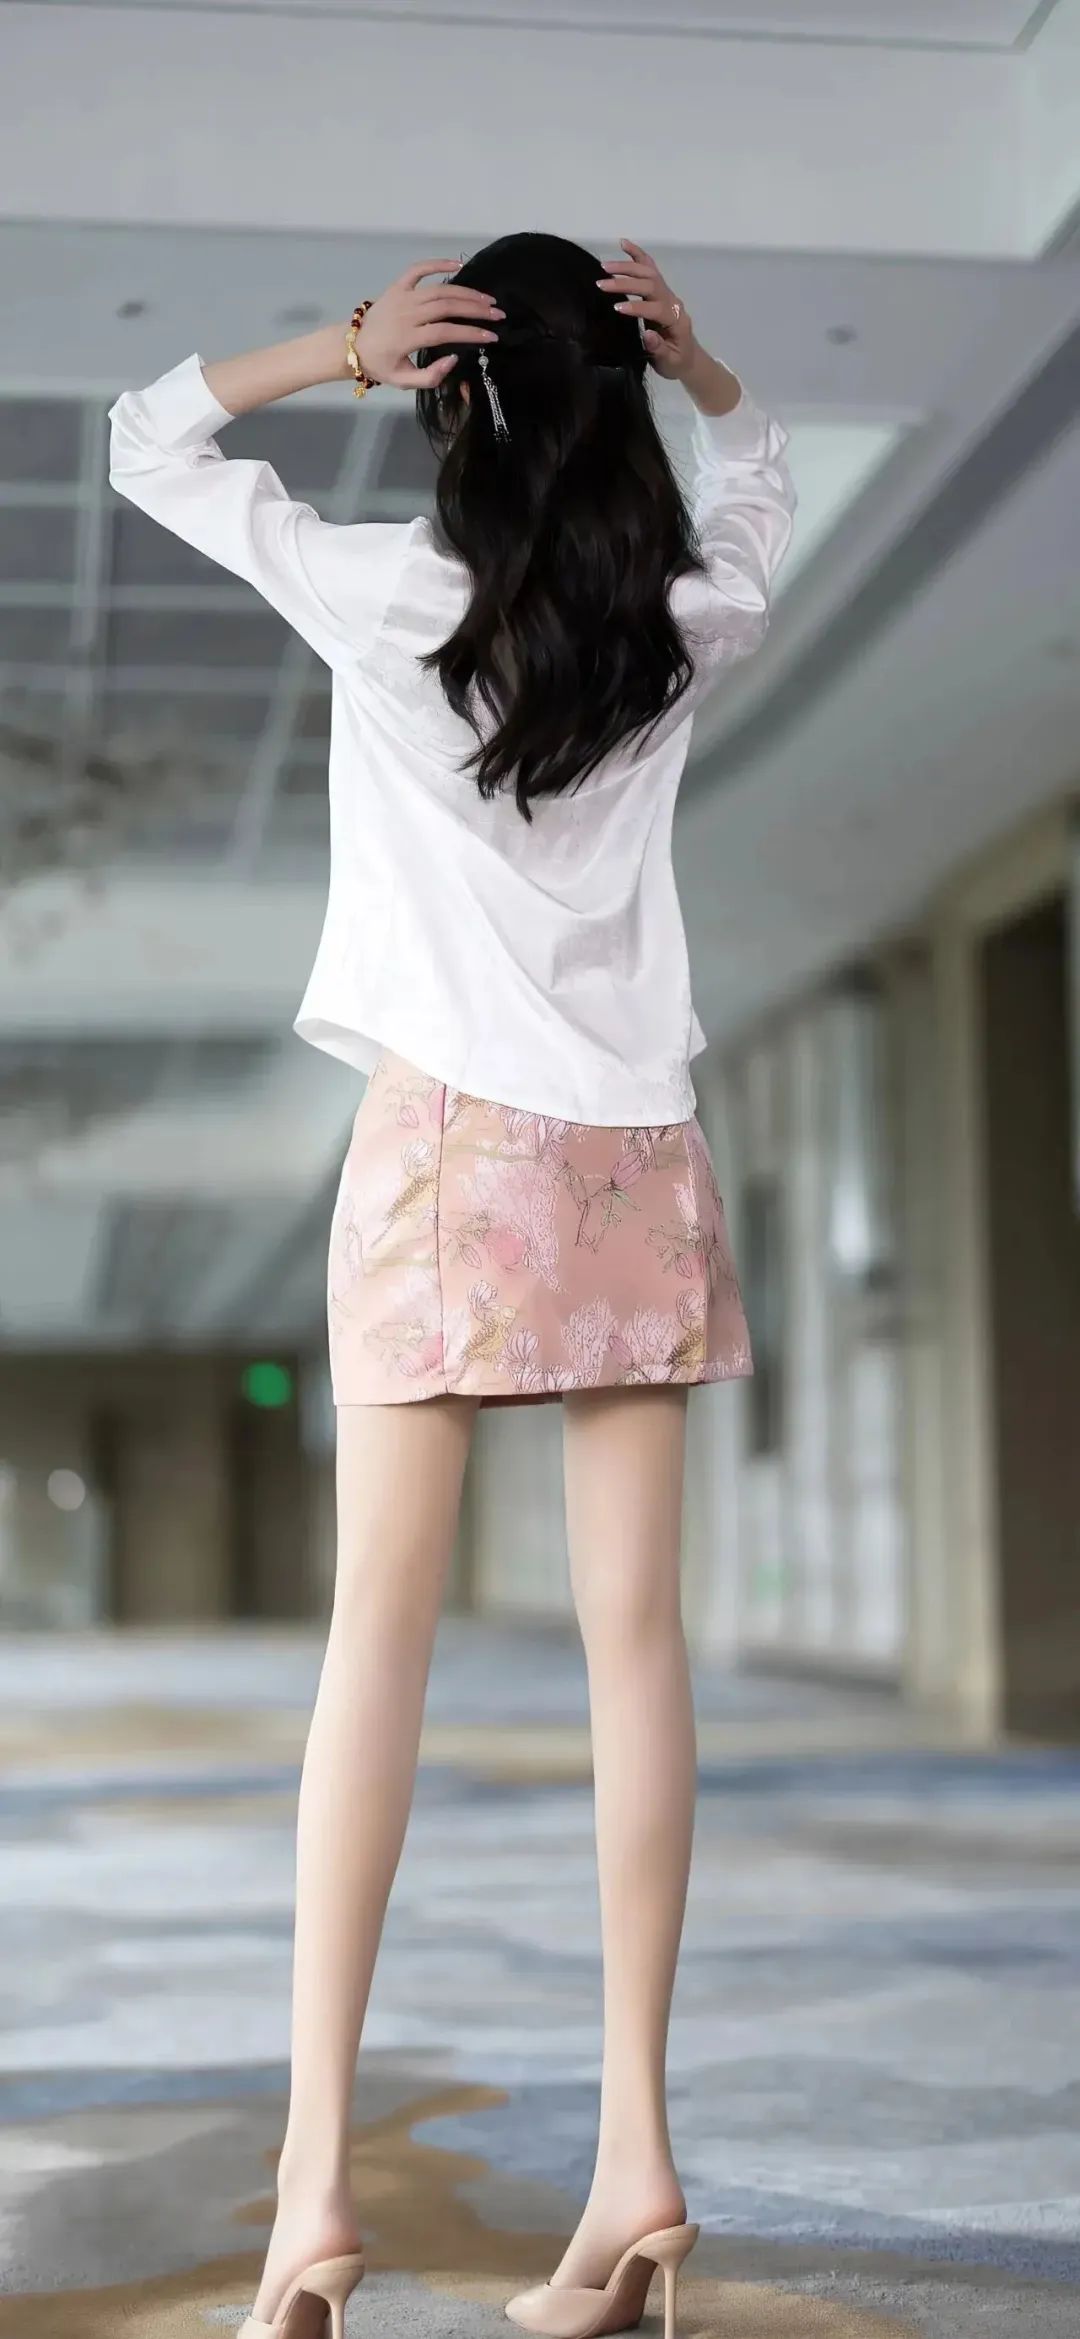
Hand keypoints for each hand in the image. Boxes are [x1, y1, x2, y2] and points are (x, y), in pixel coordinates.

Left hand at [355, 259, 502, 389]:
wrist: (353, 346)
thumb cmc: (381, 366)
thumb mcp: (404, 381)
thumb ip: (430, 377)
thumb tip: (454, 358)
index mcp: (408, 337)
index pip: (446, 331)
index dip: (471, 333)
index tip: (491, 337)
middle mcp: (407, 313)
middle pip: (447, 306)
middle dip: (475, 310)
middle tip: (497, 314)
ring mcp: (402, 296)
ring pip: (439, 289)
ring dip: (466, 292)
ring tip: (487, 299)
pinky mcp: (397, 286)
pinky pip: (419, 270)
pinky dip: (438, 264)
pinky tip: (458, 264)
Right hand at [596, 240, 696, 379]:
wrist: (687, 356)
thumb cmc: (676, 362)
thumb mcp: (669, 362)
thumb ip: (659, 349)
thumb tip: (648, 334)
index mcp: (676, 320)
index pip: (656, 308)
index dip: (637, 307)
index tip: (616, 309)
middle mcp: (672, 301)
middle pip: (650, 285)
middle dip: (626, 283)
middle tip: (602, 284)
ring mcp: (667, 293)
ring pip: (648, 273)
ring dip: (626, 267)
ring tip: (604, 266)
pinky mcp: (660, 290)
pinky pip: (650, 268)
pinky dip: (637, 254)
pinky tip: (623, 244)